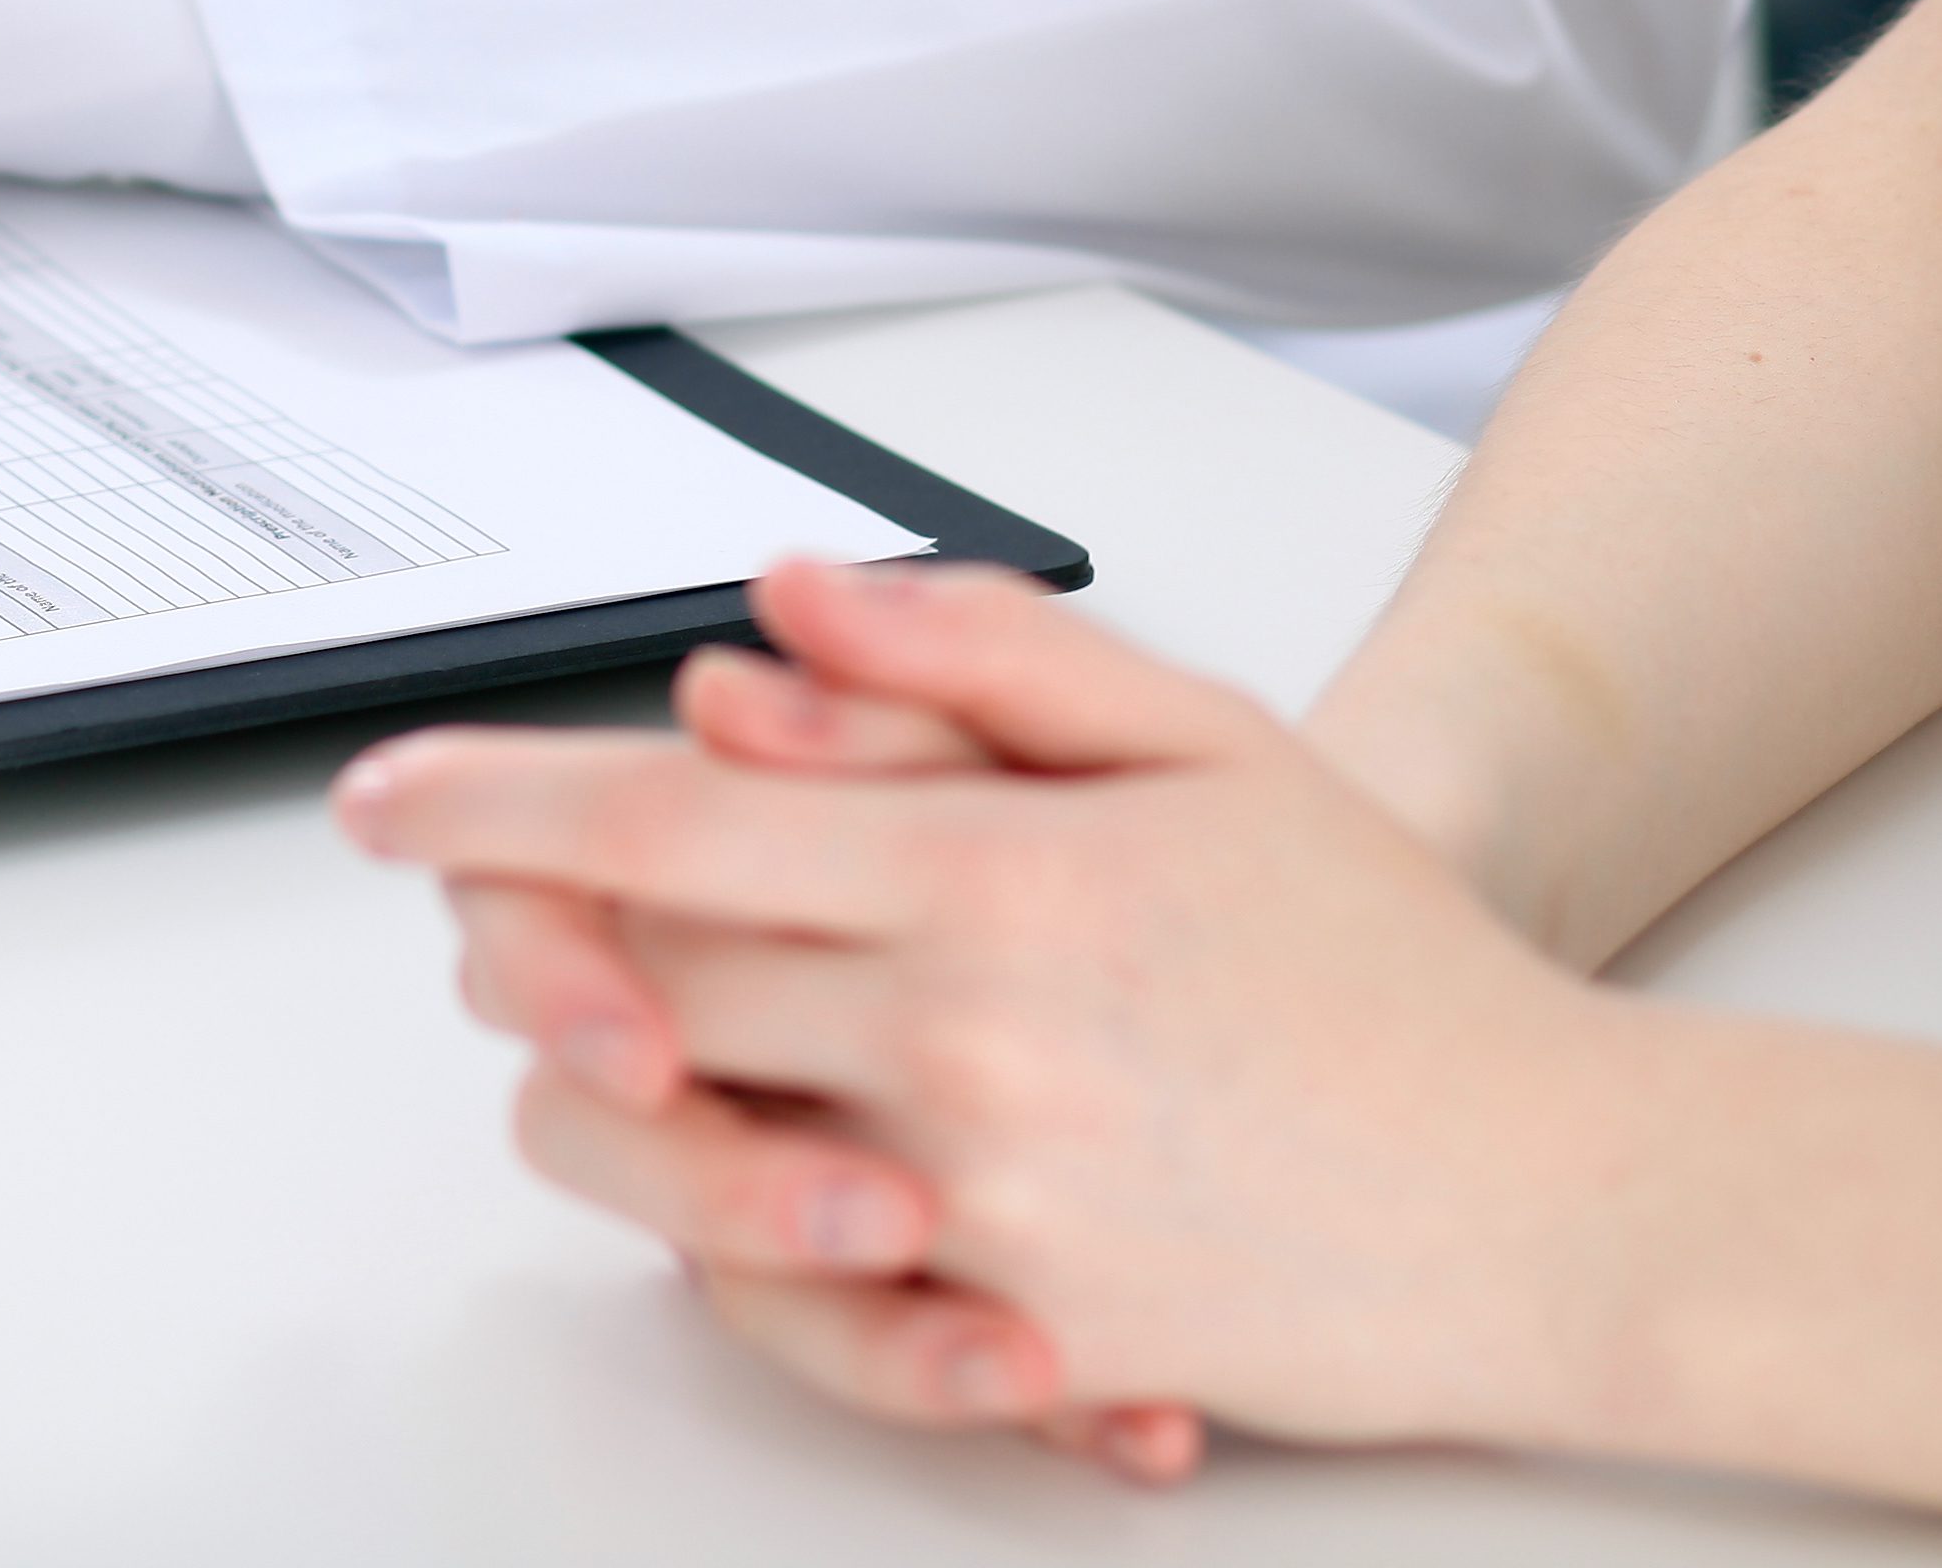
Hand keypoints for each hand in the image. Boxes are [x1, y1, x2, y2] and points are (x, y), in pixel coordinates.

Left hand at [335, 561, 1653, 1471]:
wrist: (1562, 1201)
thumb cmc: (1393, 973)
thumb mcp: (1203, 745)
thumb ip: (976, 660)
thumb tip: (785, 606)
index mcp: (992, 873)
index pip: (663, 825)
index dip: (490, 802)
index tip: (379, 797)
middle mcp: (960, 1040)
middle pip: (631, 993)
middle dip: (533, 947)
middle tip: (514, 913)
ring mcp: (976, 1205)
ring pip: (675, 1160)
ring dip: (621, 1098)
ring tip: (649, 1046)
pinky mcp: (1011, 1336)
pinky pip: (797, 1310)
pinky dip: (760, 1251)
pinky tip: (796, 1186)